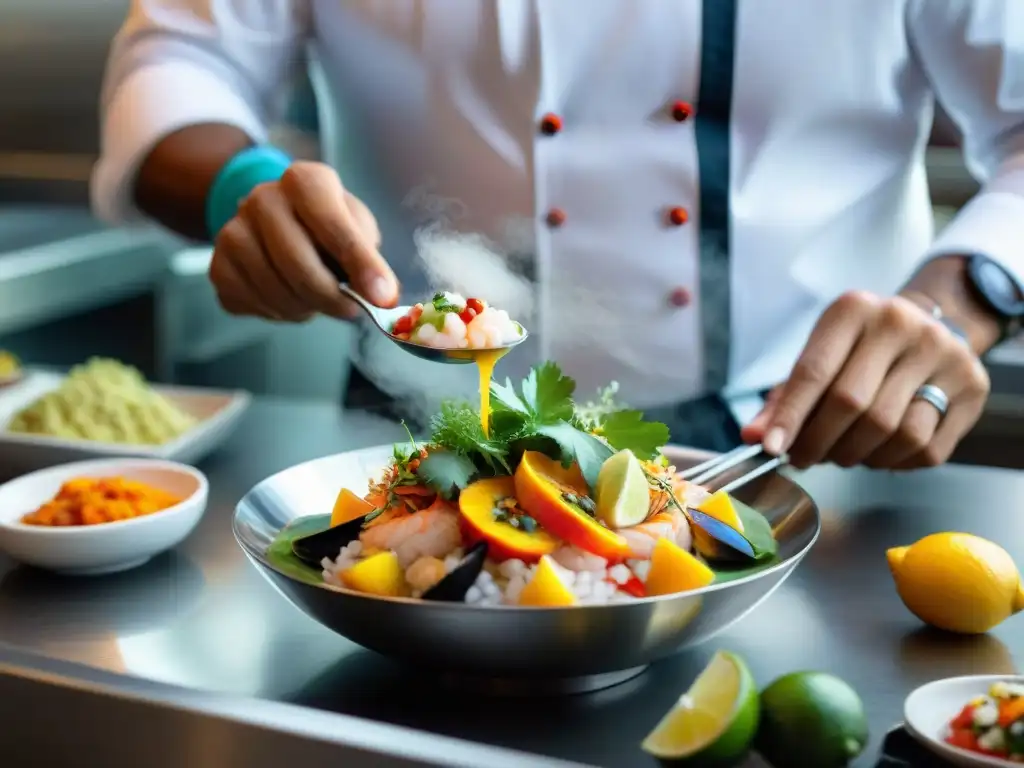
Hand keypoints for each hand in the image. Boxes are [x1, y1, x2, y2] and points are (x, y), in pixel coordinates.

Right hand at [209, 161, 397, 320]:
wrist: (275, 217)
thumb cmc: (326, 224)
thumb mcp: (356, 226)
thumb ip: (368, 257)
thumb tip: (382, 295)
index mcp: (304, 180)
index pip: (333, 225)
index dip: (361, 264)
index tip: (382, 297)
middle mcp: (262, 198)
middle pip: (298, 265)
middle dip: (331, 298)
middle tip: (350, 310)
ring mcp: (232, 231)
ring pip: (275, 291)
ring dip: (304, 308)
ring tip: (315, 298)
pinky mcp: (218, 266)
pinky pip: (254, 305)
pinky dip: (278, 313)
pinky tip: (288, 298)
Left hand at [741, 291, 989, 469]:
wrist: (928, 327)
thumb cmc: (859, 349)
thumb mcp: (819, 356)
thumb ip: (784, 397)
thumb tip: (755, 436)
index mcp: (854, 310)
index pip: (814, 372)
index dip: (790, 417)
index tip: (771, 449)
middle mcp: (901, 323)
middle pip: (852, 405)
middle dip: (820, 443)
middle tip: (804, 458)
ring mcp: (943, 353)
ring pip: (892, 430)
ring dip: (857, 456)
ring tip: (842, 453)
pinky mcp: (972, 386)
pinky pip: (926, 447)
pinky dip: (894, 462)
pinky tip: (879, 452)